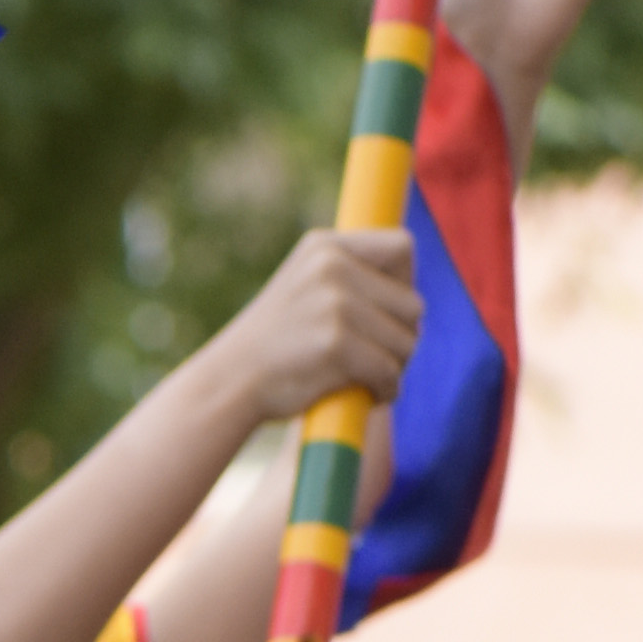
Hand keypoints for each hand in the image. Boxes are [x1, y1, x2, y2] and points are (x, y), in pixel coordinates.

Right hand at [216, 227, 419, 420]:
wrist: (228, 381)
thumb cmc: (274, 343)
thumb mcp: (306, 289)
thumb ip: (352, 280)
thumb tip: (414, 299)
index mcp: (324, 247)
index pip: (402, 247)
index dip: (404, 283)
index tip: (381, 311)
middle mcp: (331, 266)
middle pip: (412, 304)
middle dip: (400, 336)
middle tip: (371, 355)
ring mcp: (334, 303)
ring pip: (407, 340)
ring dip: (394, 366)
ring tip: (362, 375)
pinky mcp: (337, 343)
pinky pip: (390, 371)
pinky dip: (385, 390)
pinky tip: (367, 395)